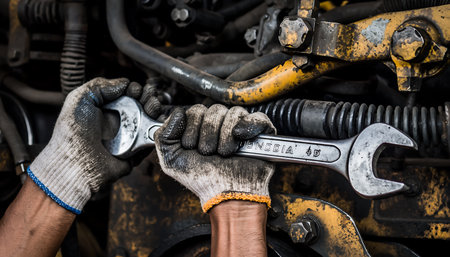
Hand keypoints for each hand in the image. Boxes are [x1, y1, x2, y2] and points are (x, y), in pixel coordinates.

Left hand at [28, 78, 160, 213]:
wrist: (77, 162)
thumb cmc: (72, 134)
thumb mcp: (79, 99)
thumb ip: (100, 85)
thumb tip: (123, 83)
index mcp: (105, 110)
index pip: (126, 96)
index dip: (134, 90)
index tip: (135, 90)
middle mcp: (117, 123)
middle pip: (141, 106)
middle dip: (148, 97)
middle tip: (148, 97)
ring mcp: (128, 137)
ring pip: (149, 120)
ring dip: (155, 110)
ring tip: (154, 106)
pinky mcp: (136, 152)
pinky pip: (151, 140)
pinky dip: (158, 129)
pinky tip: (160, 120)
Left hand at [154, 104, 275, 211]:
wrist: (225, 195)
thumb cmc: (201, 179)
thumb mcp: (171, 160)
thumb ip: (162, 135)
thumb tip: (178, 112)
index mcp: (200, 127)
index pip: (195, 110)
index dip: (192, 129)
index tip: (192, 147)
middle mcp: (220, 124)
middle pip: (214, 110)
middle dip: (208, 135)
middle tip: (208, 153)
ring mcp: (240, 127)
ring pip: (233, 113)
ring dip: (225, 137)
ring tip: (224, 154)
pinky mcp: (261, 133)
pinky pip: (257, 117)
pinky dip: (248, 126)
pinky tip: (239, 138)